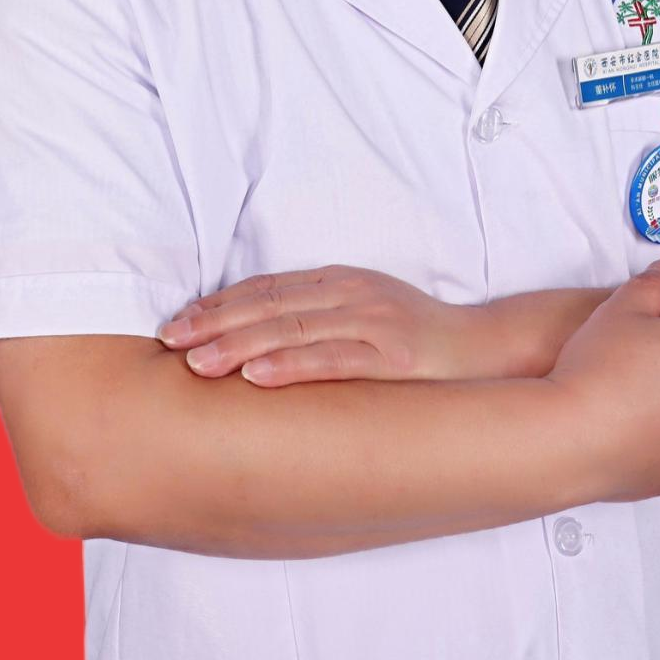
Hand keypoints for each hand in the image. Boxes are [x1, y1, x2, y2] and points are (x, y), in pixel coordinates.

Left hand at [156, 265, 490, 385]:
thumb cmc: (418, 343)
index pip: (265, 290)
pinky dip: (291, 365)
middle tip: (170, 343)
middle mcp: (350, 294)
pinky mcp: (395, 355)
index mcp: (338, 283)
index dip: (217, 306)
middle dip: (215, 324)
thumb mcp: (362, 319)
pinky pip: (334, 359)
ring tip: (199, 364)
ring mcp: (373, 321)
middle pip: (269, 305)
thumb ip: (315, 323)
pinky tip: (257, 376)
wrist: (489, 353)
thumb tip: (252, 344)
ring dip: (240, 346)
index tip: (175, 326)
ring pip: (294, 329)